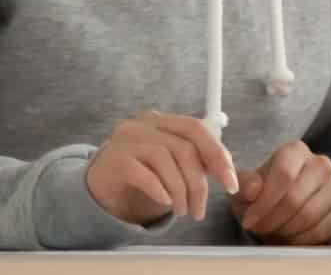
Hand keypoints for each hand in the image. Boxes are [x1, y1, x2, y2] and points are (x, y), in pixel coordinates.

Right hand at [86, 110, 238, 225]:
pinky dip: (159, 189)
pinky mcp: (114, 160)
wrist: (99, 186)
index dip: (218, 155)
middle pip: (184, 147)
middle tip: (201, 209)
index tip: (231, 183)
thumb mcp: (171, 165)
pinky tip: (165, 202)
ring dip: (180, 191)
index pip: (197, 129)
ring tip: (182, 210)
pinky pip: (144, 173)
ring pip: (165, 160)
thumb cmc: (140, 175)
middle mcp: (144, 124)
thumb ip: (195, 161)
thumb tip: (226, 169)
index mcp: (162, 121)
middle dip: (199, 182)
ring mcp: (126, 140)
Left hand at [230, 141, 330, 243]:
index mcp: (296, 151)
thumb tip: (254, 190)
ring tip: (273, 230)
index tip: (249, 219)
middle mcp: (321, 164)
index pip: (283, 175)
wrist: (285, 204)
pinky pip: (320, 230)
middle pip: (295, 198)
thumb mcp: (246, 188)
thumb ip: (245, 186)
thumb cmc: (264, 193)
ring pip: (308, 216)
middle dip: (272, 219)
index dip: (264, 202)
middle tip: (260, 228)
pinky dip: (300, 240)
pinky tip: (288, 237)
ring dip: (285, 230)